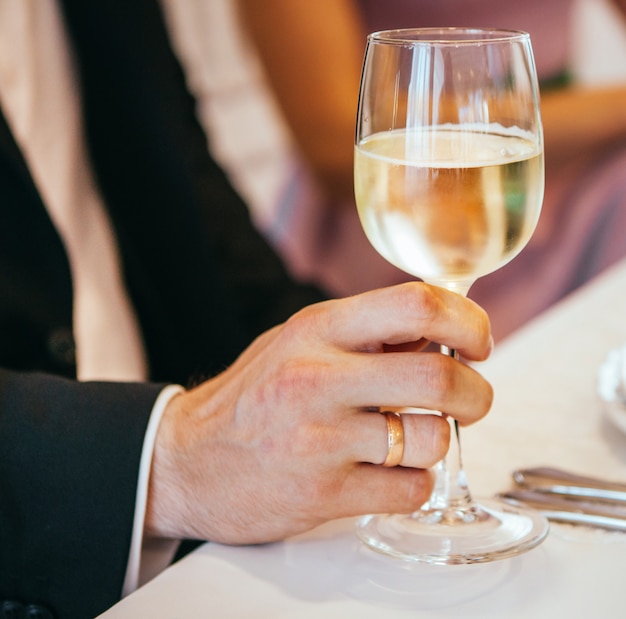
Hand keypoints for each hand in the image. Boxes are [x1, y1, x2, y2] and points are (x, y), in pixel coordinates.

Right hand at [146, 282, 493, 543]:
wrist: (185, 461)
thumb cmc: (251, 398)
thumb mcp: (297, 342)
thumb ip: (363, 335)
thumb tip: (439, 337)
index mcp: (316, 329)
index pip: (416, 305)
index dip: (468, 320)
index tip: (477, 342)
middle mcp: (318, 378)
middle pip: (439, 378)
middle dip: (476, 392)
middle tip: (470, 399)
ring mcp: (321, 439)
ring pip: (432, 439)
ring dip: (441, 440)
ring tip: (414, 438)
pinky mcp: (323, 493)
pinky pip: (411, 489)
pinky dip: (415, 482)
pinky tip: (388, 473)